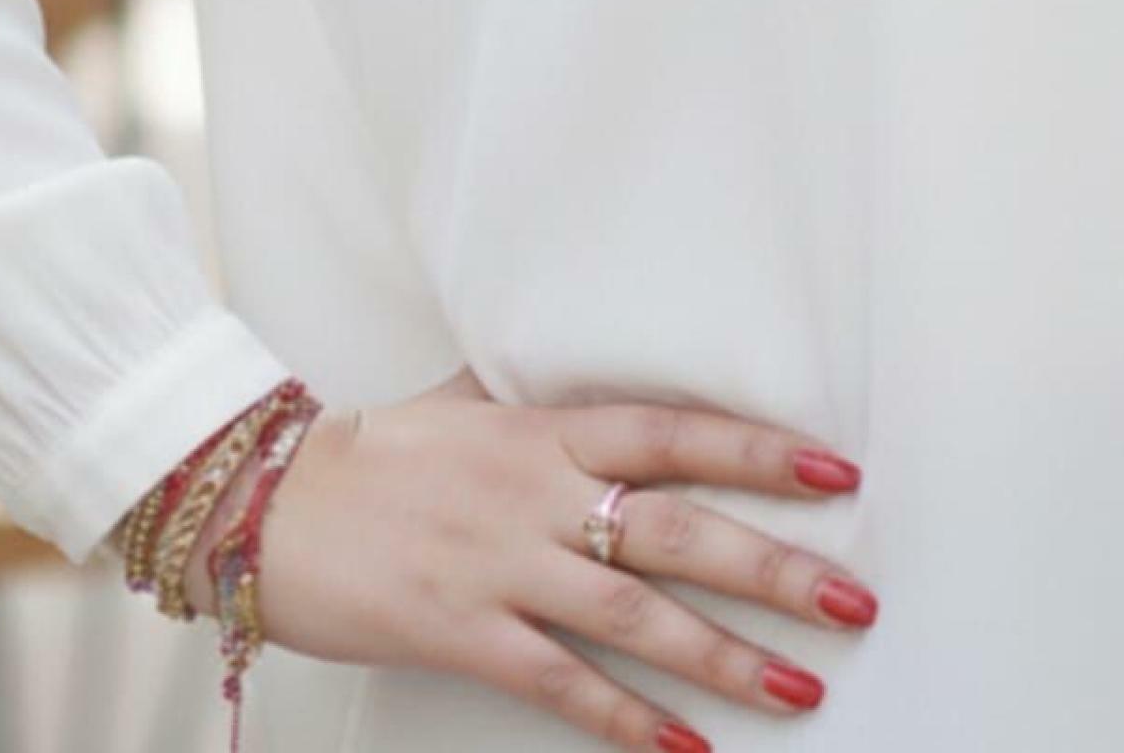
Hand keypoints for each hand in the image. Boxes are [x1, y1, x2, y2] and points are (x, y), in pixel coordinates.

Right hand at [228, 363, 873, 748]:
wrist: (271, 502)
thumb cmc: (376, 452)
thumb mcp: (472, 404)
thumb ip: (547, 413)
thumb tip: (610, 405)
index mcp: (545, 431)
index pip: (675, 434)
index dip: (757, 452)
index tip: (833, 473)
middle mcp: (536, 494)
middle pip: (677, 528)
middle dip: (773, 567)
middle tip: (852, 599)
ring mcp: (502, 566)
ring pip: (635, 614)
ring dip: (724, 658)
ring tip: (798, 689)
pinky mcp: (462, 633)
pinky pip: (559, 682)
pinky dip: (624, 719)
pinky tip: (682, 748)